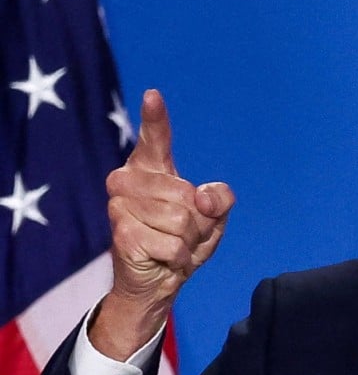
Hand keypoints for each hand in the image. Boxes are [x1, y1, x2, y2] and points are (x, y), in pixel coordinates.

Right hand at [90, 90, 234, 360]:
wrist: (158, 279)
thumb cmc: (184, 239)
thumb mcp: (215, 216)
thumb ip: (220, 199)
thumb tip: (204, 197)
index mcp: (152, 168)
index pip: (155, 138)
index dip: (155, 118)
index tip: (153, 95)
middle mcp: (128, 180)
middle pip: (188, 195)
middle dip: (199, 221)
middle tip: (184, 232)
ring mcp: (120, 205)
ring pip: (182, 221)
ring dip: (189, 240)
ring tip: (173, 244)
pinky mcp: (121, 232)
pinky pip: (174, 245)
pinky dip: (179, 257)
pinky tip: (164, 258)